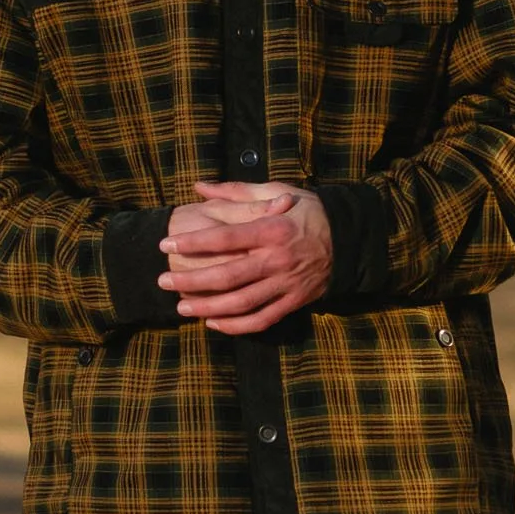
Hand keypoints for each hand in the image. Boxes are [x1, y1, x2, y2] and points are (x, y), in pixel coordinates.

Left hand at [161, 180, 332, 333]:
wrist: (350, 237)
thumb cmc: (309, 210)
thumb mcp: (277, 191)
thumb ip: (236, 192)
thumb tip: (199, 187)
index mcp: (271, 229)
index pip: (224, 237)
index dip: (193, 243)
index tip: (166, 245)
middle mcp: (277, 259)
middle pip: (227, 275)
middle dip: (191, 280)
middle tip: (164, 281)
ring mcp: (287, 284)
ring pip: (241, 303)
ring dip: (209, 307)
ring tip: (182, 308)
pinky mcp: (295, 301)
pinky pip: (263, 319)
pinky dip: (237, 326)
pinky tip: (214, 323)